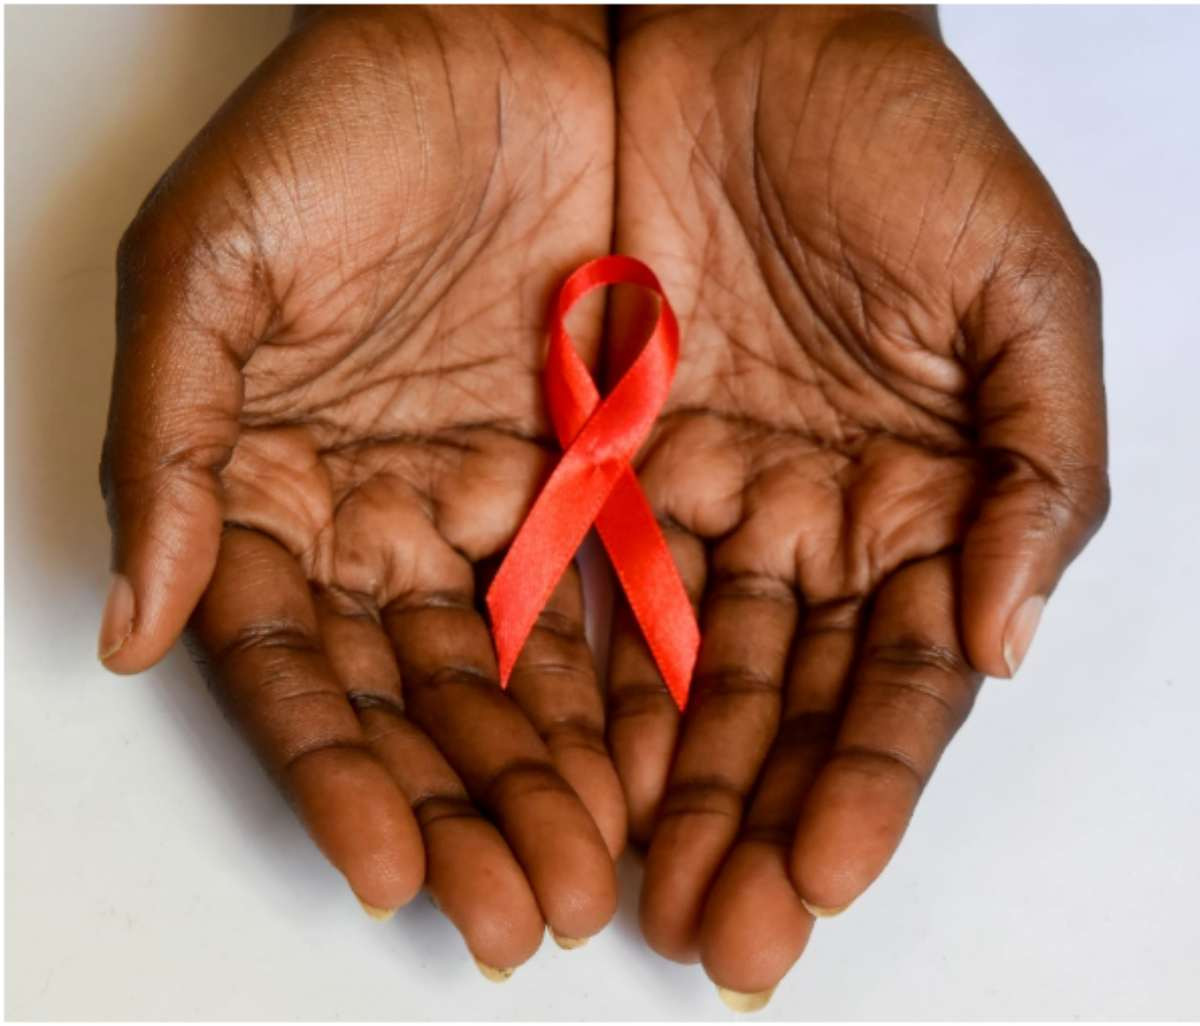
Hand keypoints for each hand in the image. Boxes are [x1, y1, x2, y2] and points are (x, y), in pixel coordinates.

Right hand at [99, 6, 620, 970]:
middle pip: (421, 697)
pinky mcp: (598, 470)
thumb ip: (171, 445)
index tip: (385, 867)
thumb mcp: (212, 266)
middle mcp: (387, 516)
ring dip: (553, 781)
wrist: (495, 39)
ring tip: (594, 878)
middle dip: (466, 811)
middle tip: (521, 914)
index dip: (336, 771)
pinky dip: (633, 685)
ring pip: (524, 672)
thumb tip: (133, 624)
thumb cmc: (338, 130)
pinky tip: (657, 771)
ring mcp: (496, 500)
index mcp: (280, 488)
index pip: (302, 666)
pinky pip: (618, 595)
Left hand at [609, 6, 1108, 999]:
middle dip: (758, 821)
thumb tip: (1003, 639)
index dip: (868, 782)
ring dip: (671, 787)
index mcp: (920, 502)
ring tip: (643, 893)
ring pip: (686, 674)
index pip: (896, 677)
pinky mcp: (605, 460)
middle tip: (722, 935)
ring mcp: (707, 499)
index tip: (824, 875)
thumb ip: (1043, 467)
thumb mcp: (1023, 289)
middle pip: (786, 704)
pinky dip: (585, 681)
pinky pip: (592, 588)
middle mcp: (813, 521)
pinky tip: (571, 771)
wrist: (748, 42)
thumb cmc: (900, 145)